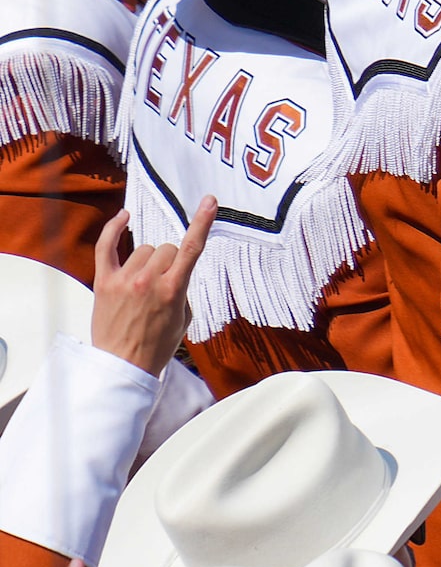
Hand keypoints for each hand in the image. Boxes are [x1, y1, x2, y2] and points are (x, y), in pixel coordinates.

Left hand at [91, 198, 212, 375]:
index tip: (210, 202)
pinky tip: (124, 218)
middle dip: (171, 260)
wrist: (123, 364)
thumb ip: (181, 289)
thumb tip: (173, 272)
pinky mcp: (104, 281)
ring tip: (144, 281)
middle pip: (166, 248)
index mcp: (173, 290)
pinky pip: (107, 245)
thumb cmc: (157, 345)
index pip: (192, 248)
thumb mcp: (183, 318)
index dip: (203, 222)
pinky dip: (114, 229)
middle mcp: (148, 280)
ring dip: (149, 259)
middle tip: (166, 281)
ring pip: (145, 249)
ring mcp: (124, 279)